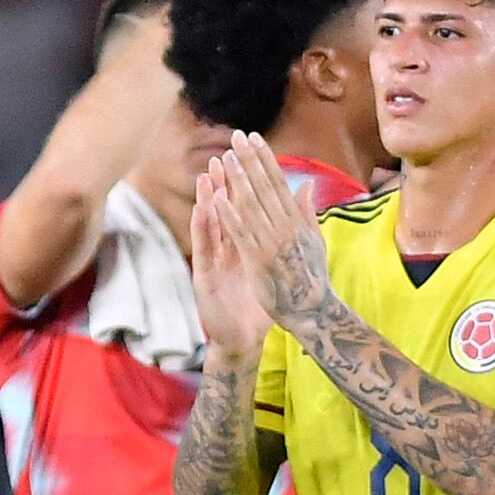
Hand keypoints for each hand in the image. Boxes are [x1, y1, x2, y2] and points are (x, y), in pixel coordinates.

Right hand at [190, 161, 272, 365]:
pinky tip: (203, 208)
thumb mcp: (269, 270)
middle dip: (225, 184)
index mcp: (244, 245)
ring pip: (210, 225)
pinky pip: (203, 248)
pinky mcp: (203, 275)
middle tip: (225, 156)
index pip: (245, 211)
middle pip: (225, 212)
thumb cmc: (257, 305)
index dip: (247, 187)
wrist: (242, 338)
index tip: (251, 162)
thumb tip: (291, 223)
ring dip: (208, 199)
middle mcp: (226, 249)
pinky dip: (203, 227)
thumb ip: (278, 244)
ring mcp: (213, 261)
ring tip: (208, 174)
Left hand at [206, 133, 331, 334]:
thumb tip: (308, 184)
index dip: (265, 159)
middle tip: (235, 137)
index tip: (253, 138)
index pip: (278, 183)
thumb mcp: (315, 241)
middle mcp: (286, 228)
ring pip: (251, 206)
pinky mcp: (258, 261)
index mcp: (297, 221)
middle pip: (264, 188)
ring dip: (237, 181)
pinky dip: (229, 216)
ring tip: (225, 158)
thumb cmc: (312, 278)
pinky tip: (216, 199)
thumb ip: (308, 212)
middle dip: (249, 161)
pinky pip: (241, 235)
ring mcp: (272, 244)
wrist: (312, 312)